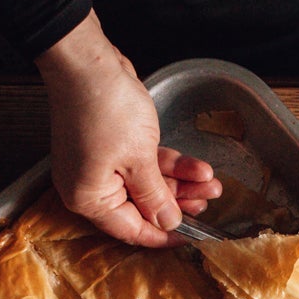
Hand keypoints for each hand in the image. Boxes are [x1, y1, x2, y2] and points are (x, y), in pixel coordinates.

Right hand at [39, 13, 220, 246]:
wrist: (87, 63)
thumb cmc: (106, 110)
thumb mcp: (140, 159)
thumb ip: (156, 196)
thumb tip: (167, 222)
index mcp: (89, 199)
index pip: (132, 230)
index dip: (165, 234)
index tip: (195, 235)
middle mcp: (91, 186)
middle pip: (143, 206)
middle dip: (180, 201)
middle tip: (209, 198)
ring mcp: (101, 165)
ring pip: (147, 182)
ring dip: (180, 180)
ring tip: (211, 179)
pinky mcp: (111, 146)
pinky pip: (143, 163)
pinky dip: (168, 163)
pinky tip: (196, 164)